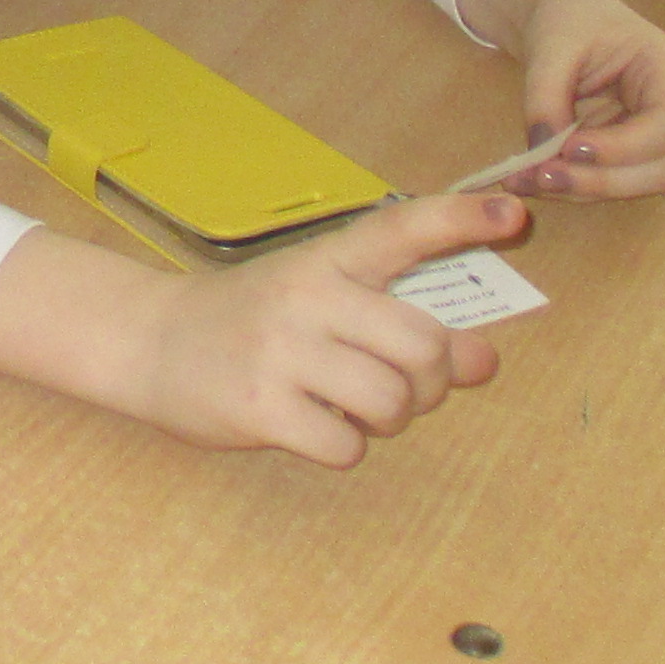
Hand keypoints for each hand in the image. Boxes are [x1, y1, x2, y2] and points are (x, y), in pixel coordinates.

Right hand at [132, 194, 522, 465]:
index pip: (401, 229)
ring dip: (389, 419)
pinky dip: (344, 448)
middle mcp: (307, 296)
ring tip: (355, 409)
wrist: (151, 341)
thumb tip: (484, 359)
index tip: (513, 215)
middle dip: (432, 383)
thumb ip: (401, 319)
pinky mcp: (259, 406)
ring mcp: (281, 351)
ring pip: (390, 400)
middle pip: (422, 345)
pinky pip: (345, 445)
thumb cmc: (253, 320)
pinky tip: (314, 428)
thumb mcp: (320, 297)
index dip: (461, 220)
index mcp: (328, 260)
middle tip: (406, 389)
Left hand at [458, 0, 664, 197]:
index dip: (624, 148)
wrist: (567, 18)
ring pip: (639, 185)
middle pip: (664, 169)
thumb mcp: (552, 46)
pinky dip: (574, 186)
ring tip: (527, 182)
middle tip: (544, 178)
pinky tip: (532, 181)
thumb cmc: (572, 20)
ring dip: (583, 191)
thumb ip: (545, 95)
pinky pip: (612, 181)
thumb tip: (541, 149)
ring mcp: (662, 137)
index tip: (570, 149)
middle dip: (602, 181)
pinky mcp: (634, 154)